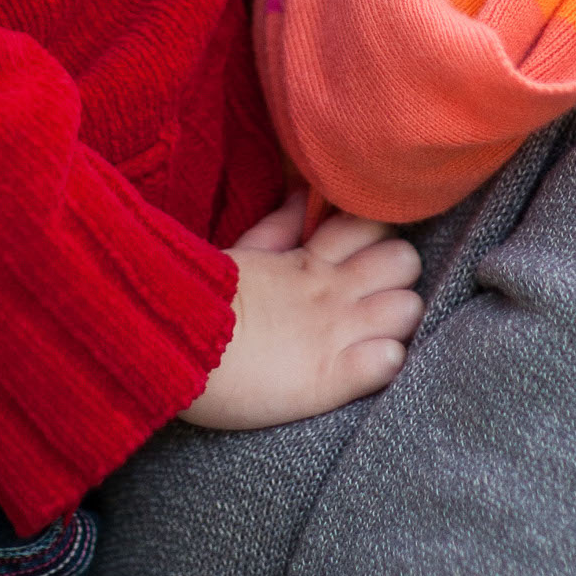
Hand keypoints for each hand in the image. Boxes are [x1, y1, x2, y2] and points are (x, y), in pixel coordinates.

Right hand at [183, 204, 422, 428]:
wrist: (167, 346)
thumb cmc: (198, 303)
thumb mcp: (241, 255)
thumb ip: (278, 228)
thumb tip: (302, 197)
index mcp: (309, 261)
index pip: (375, 226)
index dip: (379, 242)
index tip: (364, 260)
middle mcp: (330, 292)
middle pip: (405, 262)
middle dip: (398, 280)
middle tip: (376, 300)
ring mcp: (334, 332)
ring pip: (409, 309)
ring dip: (397, 324)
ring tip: (374, 336)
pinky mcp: (331, 378)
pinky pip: (388, 361)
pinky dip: (384, 364)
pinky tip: (368, 367)